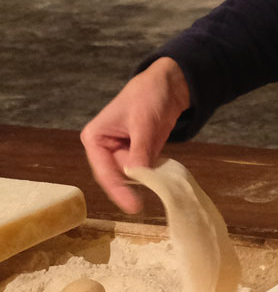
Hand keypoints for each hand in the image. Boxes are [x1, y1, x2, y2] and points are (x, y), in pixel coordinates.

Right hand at [80, 57, 189, 212]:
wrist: (169, 85)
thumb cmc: (148, 96)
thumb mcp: (143, 123)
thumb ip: (140, 150)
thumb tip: (135, 175)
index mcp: (95, 138)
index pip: (103, 170)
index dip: (117, 189)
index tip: (132, 206)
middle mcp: (104, 148)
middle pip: (116, 176)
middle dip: (131, 187)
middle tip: (144, 205)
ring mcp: (121, 152)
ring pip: (131, 176)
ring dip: (145, 182)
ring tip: (160, 187)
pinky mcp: (138, 154)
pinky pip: (144, 170)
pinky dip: (153, 175)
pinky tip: (163, 179)